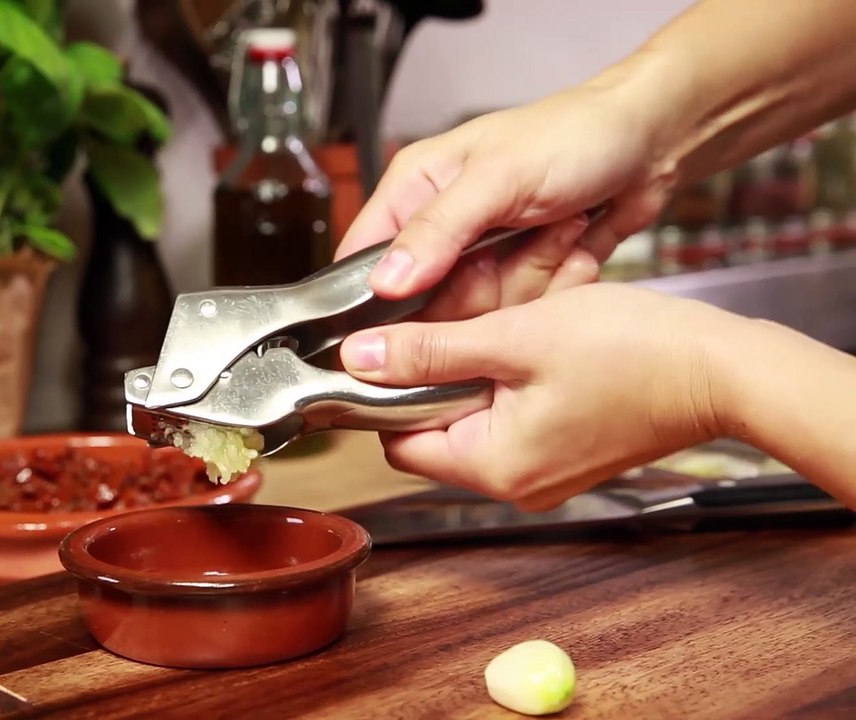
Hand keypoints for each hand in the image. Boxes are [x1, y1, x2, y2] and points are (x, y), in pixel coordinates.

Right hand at [336, 81, 674, 320]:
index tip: (418, 310)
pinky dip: (557, 285)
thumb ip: (438, 230)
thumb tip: (386, 281)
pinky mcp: (522, 277)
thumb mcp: (499, 177)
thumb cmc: (574, 134)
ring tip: (559, 230)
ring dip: (531, 279)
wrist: (653, 141)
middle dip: (485, 284)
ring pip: (480, 314)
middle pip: (430, 303)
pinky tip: (575, 246)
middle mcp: (441, 230)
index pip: (364, 261)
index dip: (378, 297)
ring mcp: (482, 258)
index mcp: (413, 191)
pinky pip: (522, 314)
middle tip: (519, 240)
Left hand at [339, 283, 739, 510]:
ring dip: (472, 373)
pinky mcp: (568, 455)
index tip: (388, 345)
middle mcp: (515, 484)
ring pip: (473, 420)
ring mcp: (544, 474)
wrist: (726, 371)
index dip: (383, 393)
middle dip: (431, 377)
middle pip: (432, 432)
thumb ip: (429, 349)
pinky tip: (529, 344)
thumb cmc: (635, 352)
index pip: (395, 441)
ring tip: (499, 329)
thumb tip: (358, 358)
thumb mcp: (515, 337)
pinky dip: (507, 383)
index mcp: (492, 466)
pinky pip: (512, 419)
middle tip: (454, 324)